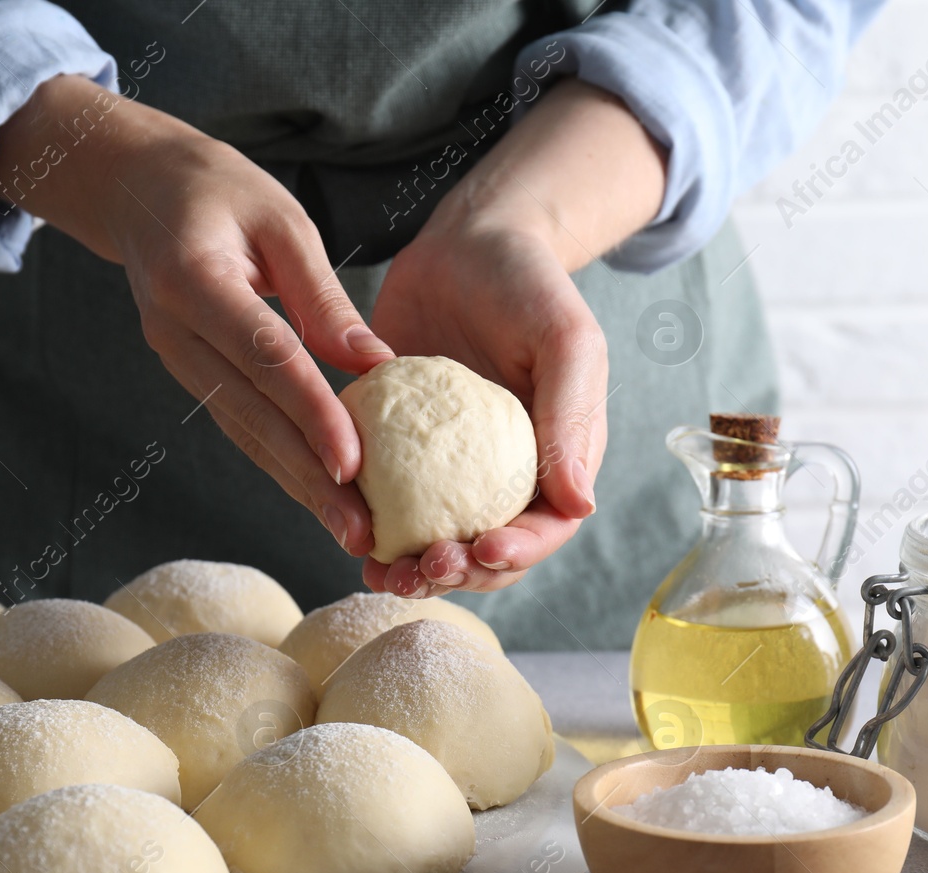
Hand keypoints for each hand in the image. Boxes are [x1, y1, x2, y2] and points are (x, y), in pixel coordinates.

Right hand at [0, 76, 389, 556]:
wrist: (133, 186)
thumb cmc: (216, 189)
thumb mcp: (279, 219)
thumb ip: (323, 296)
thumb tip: (377, 366)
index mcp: (192, 281)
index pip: (263, 358)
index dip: (310, 414)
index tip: (353, 462)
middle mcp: (174, 333)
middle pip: (251, 417)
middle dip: (308, 479)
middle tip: (361, 531)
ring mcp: (175, 359)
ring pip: (244, 434)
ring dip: (297, 487)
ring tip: (351, 532)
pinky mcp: (190, 374)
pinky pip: (240, 426)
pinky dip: (281, 464)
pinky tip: (321, 497)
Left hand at [363, 79, 667, 595]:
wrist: (465, 243)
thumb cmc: (529, 284)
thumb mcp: (566, 341)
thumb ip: (571, 419)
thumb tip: (579, 507)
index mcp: (556, 461)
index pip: (544, 530)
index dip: (515, 554)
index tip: (480, 550)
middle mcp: (504, 477)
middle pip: (486, 554)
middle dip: (456, 573)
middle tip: (420, 567)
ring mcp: (450, 470)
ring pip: (435, 541)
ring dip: (411, 568)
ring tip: (380, 572)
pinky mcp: (400, 453)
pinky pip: (387, 502)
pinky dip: (370, 525)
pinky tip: (348, 532)